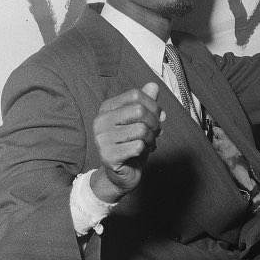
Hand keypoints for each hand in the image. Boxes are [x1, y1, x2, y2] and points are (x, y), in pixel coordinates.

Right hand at [90, 83, 164, 202]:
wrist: (122, 174)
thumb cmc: (132, 143)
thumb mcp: (141, 121)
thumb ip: (146, 103)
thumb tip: (153, 85)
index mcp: (107, 108)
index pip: (135, 95)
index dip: (153, 104)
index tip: (158, 116)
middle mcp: (100, 121)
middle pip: (139, 110)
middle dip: (154, 122)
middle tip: (156, 132)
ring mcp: (102, 139)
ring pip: (141, 129)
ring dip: (151, 138)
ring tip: (149, 143)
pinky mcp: (108, 156)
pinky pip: (138, 146)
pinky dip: (145, 149)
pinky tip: (142, 152)